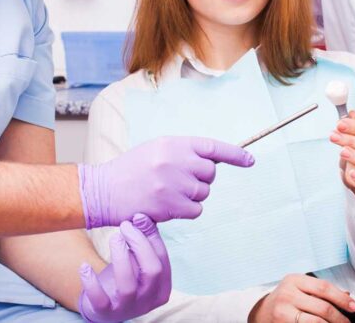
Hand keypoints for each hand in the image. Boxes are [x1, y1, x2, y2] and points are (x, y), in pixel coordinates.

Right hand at [78, 136, 253, 228]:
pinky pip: (195, 210)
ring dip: (192, 196)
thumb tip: (214, 160)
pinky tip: (168, 205)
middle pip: (210, 173)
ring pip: (203, 193)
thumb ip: (184, 152)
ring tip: (168, 192)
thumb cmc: (132, 170)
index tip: (250, 161)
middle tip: (180, 181)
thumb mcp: (157, 149)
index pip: (212, 147)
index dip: (235, 154)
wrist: (103, 190)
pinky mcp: (167, 205)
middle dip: (201, 179)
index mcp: (173, 143)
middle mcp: (174, 161)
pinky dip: (186, 210)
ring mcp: (171, 183)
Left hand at [78, 213, 170, 322]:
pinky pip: (99, 299)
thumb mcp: (138, 261)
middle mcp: (149, 300)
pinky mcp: (106, 313)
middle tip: (125, 226)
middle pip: (152, 271)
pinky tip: (85, 266)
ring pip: (127, 285)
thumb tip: (141, 217)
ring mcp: (128, 309)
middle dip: (139, 244)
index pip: (163, 259)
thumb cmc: (126, 278)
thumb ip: (144, 242)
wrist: (104, 307)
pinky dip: (91, 281)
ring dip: (120, 257)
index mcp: (162, 287)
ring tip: (114, 238)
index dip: (151, 237)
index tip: (138, 217)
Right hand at [249, 274, 354, 322]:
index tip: (354, 306)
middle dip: (340, 317)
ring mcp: (283, 312)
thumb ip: (321, 291)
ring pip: (316, 322)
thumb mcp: (299, 288)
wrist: (259, 313)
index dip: (341, 298)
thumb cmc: (285, 299)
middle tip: (348, 322)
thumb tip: (347, 296)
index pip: (324, 288)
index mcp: (294, 280)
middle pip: (322, 307)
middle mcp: (287, 294)